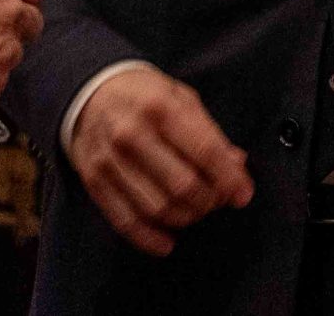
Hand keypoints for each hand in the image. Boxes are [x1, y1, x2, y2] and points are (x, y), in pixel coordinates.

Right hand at [67, 66, 254, 255]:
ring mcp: (110, 160)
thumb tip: (237, 167)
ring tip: (195, 209)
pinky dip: (151, 239)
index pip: (204, 151)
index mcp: (160, 107)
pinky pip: (126, 222)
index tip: (243, 194)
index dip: (229, 179)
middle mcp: (132, 133)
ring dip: (186, 218)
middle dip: (210, 201)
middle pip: (183, 186)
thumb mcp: (181, 99)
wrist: (90, 93)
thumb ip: (210, 133)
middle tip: (218, 200)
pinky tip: (168, 240)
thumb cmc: (145, 96)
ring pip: (158, 209)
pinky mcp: (94, 181)